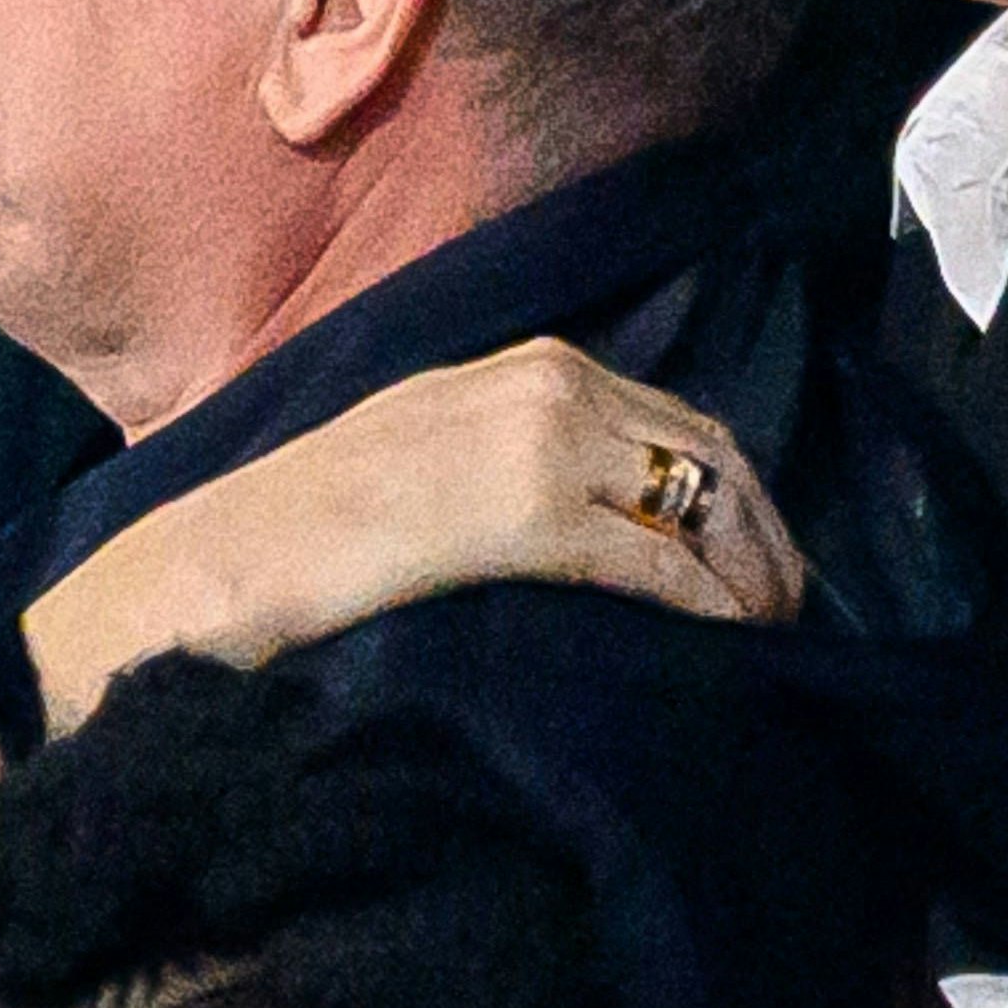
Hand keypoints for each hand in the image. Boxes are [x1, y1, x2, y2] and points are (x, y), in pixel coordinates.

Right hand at [24, 337, 806, 734]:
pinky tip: (727, 644)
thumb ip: (502, 449)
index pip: (671, 416)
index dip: (730, 489)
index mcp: (521, 363)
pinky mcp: (531, 513)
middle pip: (707, 452)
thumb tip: (585, 504)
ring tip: (766, 630)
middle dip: (760, 531)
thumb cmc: (304, 523)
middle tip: (783, 602)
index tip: (753, 555)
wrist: (224, 558)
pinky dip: (711, 605)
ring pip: (700, 502)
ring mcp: (542, 441)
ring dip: (751, 569)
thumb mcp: (420, 446)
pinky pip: (661, 563)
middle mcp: (547, 382)